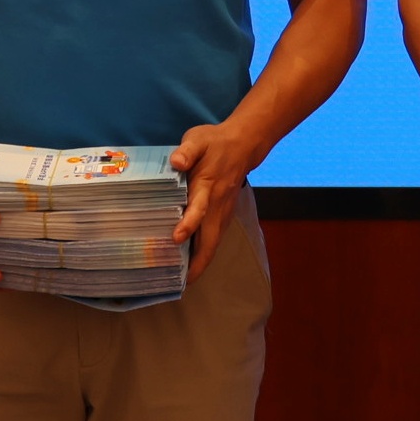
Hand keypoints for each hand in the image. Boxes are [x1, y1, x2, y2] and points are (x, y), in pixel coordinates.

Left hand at [168, 120, 266, 281]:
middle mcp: (217, 204)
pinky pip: (215, 238)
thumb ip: (187, 151)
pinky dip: (206, 252)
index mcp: (207, 185)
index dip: (188, 224)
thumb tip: (176, 161)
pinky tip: (192, 262)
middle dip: (198, 262)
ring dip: (202, 261)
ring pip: (214, 242)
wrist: (243, 144)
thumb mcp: (198, 139)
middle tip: (182, 281)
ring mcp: (223, 211)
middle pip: (211, 239)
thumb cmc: (215, 143)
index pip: (199, 208)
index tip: (176, 238)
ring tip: (185, 280)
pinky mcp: (224, 214)